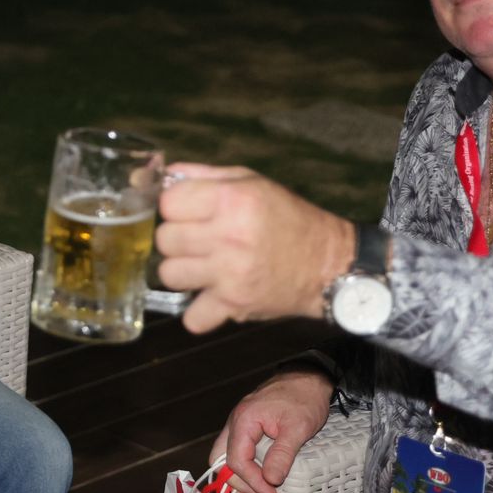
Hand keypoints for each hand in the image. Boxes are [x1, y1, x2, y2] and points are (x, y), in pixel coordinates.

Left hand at [155, 163, 356, 333]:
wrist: (328, 265)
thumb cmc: (288, 217)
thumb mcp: (252, 182)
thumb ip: (204, 175)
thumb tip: (163, 175)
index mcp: (231, 199)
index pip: (168, 203)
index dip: (175, 207)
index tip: (189, 212)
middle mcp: (228, 235)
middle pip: (165, 239)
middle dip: (177, 239)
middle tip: (198, 241)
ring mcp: (230, 273)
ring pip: (169, 275)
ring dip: (183, 272)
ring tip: (203, 267)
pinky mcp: (235, 304)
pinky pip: (193, 317)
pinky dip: (200, 313)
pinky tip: (212, 298)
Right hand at [210, 369, 333, 492]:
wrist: (308, 378)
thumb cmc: (304, 398)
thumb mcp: (298, 427)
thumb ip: (282, 454)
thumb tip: (270, 480)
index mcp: (244, 421)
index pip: (237, 460)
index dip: (252, 483)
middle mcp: (235, 424)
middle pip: (222, 462)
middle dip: (239, 486)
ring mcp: (240, 427)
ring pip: (227, 460)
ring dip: (239, 483)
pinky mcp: (249, 431)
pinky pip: (237, 455)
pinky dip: (243, 474)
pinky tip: (254, 488)